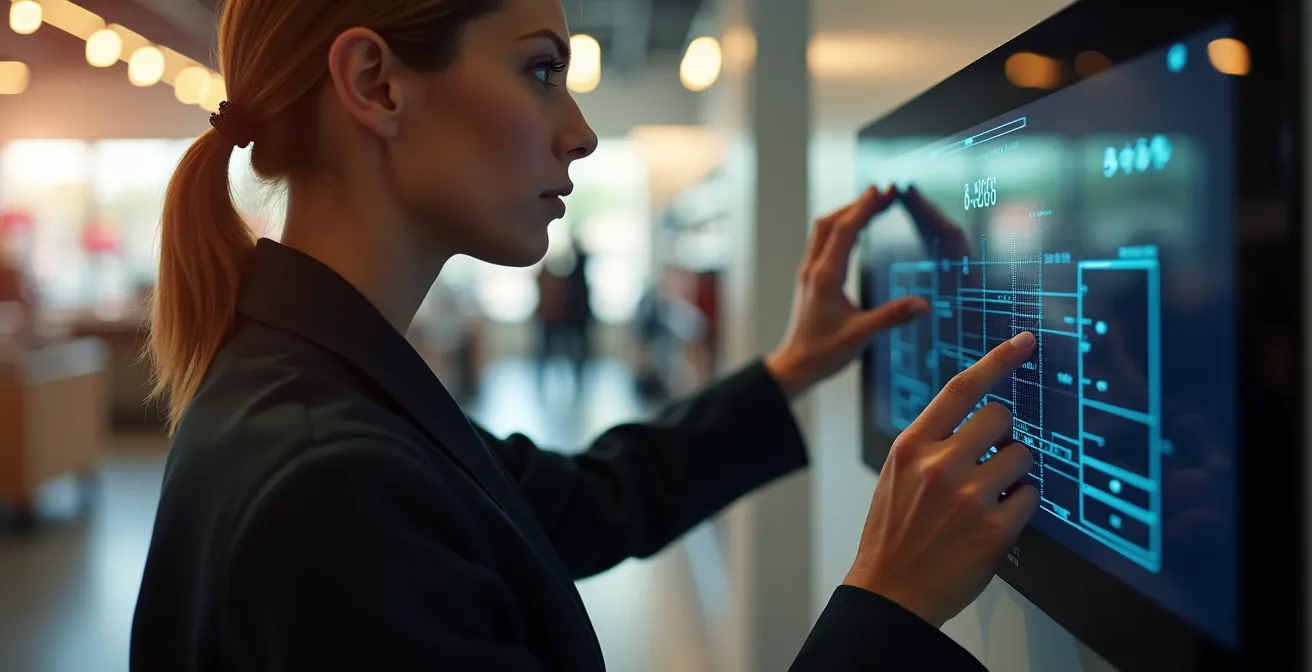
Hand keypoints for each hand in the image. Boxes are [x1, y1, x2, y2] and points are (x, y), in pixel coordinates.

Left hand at [765, 186, 928, 397]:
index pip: (846, 231)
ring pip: (824, 229)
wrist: (795, 365)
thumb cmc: (823, 352)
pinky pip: (822, 241)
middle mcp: (814, 269)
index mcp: (826, 277)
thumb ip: (892, 317)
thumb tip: (923, 305)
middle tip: (884, 191)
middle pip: (832, 222)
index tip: (885, 190)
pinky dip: (839, 227)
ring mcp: (809, 272)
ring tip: (871, 202)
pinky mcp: (809, 278)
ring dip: (847, 212)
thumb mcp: (861, 336)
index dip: (865, 208)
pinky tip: (853, 229)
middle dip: (858, 203)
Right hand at [844, 332, 1040, 627]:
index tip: (1023, 342)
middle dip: (1002, 434)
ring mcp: (969, 496)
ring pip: (1022, 455)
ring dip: (1015, 470)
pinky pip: (1031, 495)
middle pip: (1000, 416)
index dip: (997, 360)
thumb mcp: (896, 475)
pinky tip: (995, 519)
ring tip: (990, 494)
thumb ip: (930, 443)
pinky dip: (1021, 504)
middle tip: (989, 458)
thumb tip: (975, 419)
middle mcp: (939, 465)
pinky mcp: (995, 529)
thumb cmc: (893, 534)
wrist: (889, 592)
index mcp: (911, 446)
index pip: (960, 388)